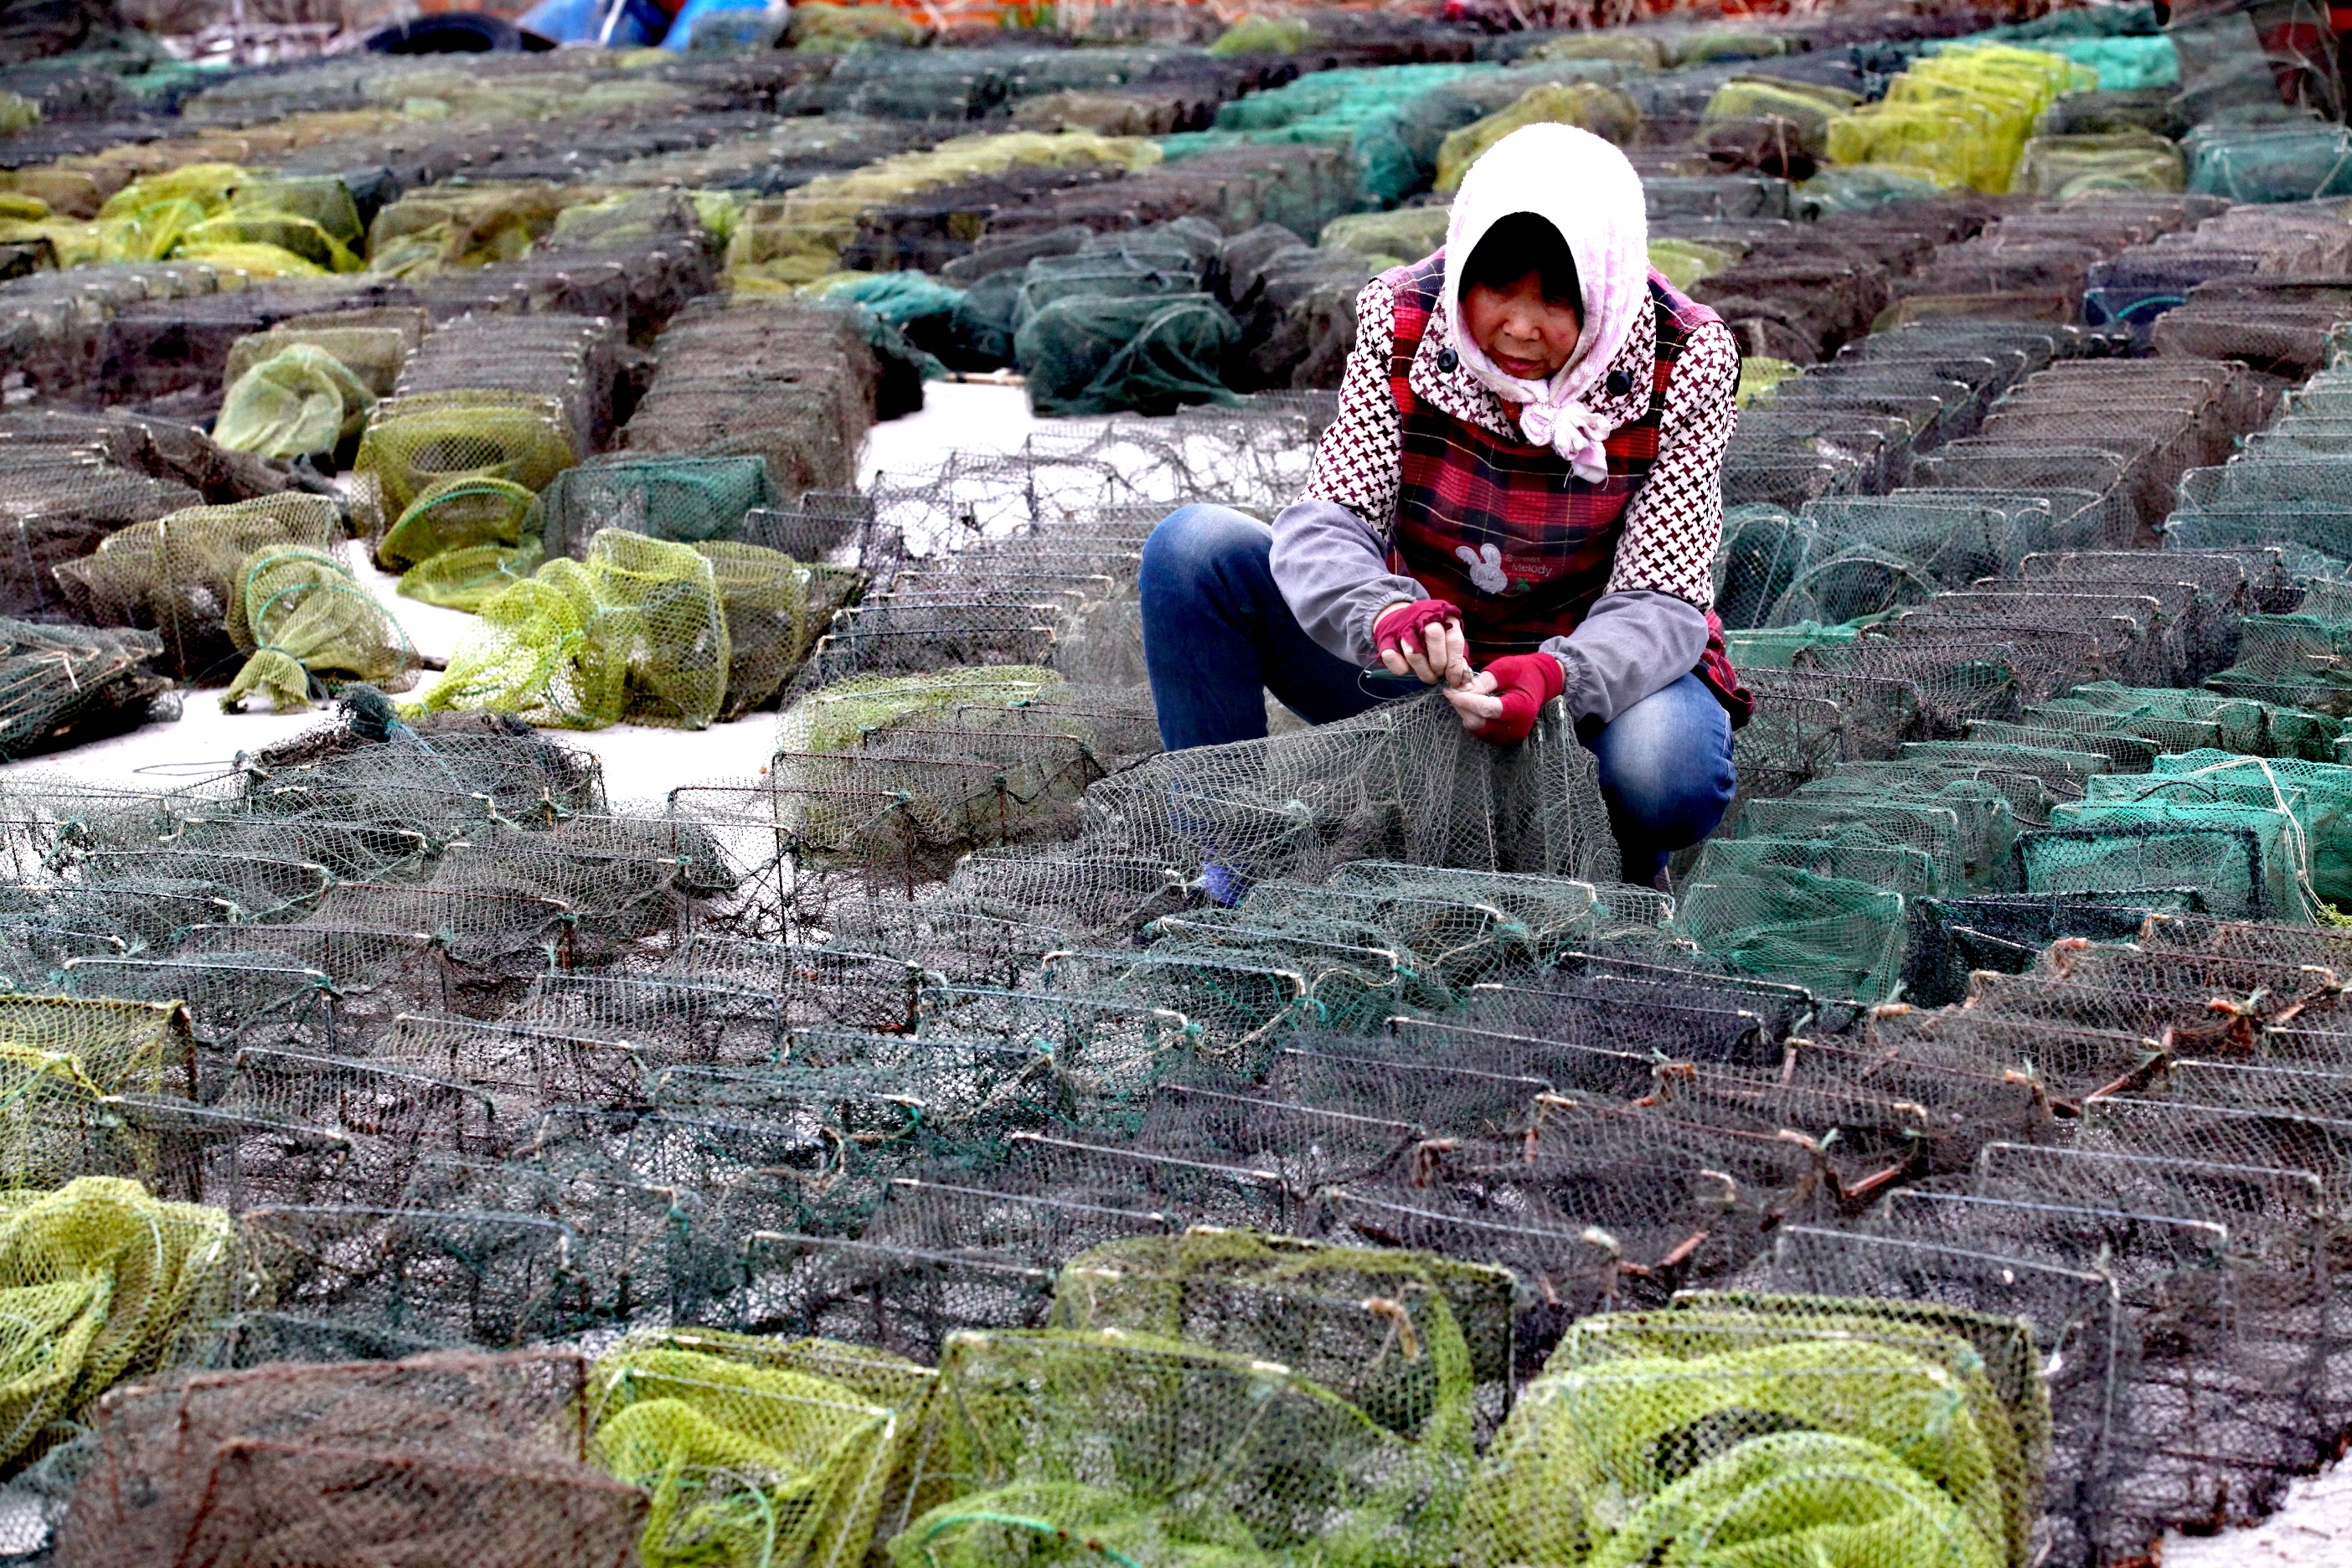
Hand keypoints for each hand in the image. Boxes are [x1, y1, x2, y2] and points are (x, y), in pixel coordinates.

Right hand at [1372, 598, 1470, 687]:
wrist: (1401, 619)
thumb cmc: (1432, 634)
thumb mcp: (1448, 638)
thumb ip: (1457, 656)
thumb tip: (1465, 678)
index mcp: (1444, 616)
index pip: (1454, 639)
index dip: (1455, 663)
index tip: (1454, 679)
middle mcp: (1423, 617)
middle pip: (1434, 637)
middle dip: (1438, 663)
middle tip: (1438, 675)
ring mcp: (1403, 627)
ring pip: (1413, 652)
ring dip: (1422, 671)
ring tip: (1428, 676)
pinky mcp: (1386, 638)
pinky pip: (1392, 658)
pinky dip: (1401, 668)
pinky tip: (1408, 669)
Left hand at [1445, 652, 1563, 744]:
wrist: (1540, 684)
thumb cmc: (1524, 673)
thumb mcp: (1504, 670)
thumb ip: (1482, 682)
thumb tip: (1460, 691)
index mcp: (1521, 709)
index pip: (1487, 709)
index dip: (1465, 700)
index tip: (1449, 691)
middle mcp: (1516, 728)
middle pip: (1478, 722)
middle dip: (1462, 706)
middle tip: (1453, 691)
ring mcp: (1510, 737)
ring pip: (1477, 728)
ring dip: (1465, 712)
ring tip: (1462, 696)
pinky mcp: (1503, 739)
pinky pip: (1480, 731)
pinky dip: (1472, 718)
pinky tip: (1471, 705)